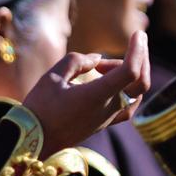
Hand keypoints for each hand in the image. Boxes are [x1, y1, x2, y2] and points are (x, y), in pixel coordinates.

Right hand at [23, 31, 149, 157]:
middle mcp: (107, 108)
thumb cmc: (39, 108)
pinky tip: (118, 83)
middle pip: (140, 82)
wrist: (34, 140)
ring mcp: (107, 119)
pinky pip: (128, 107)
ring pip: (136, 94)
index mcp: (96, 95)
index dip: (138, 50)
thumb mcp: (52, 76)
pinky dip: (131, 91)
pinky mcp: (103, 125)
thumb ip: (77, 61)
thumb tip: (97, 58)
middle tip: (137, 40)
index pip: (130, 71)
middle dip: (142, 57)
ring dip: (136, 74)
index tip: (138, 34)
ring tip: (115, 62)